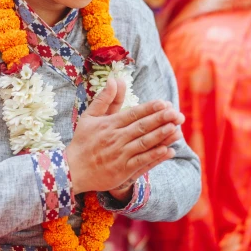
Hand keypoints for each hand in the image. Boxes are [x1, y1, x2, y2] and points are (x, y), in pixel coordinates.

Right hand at [65, 76, 184, 195]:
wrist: (72, 170)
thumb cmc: (83, 141)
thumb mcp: (89, 117)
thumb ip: (105, 99)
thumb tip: (115, 79)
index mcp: (109, 124)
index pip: (132, 114)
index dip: (149, 109)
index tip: (164, 103)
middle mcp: (115, 138)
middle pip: (141, 127)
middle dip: (161, 120)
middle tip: (177, 114)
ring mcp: (119, 155)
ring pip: (144, 143)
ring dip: (161, 136)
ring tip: (176, 128)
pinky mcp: (122, 171)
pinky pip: (141, 162)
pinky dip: (155, 156)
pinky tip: (168, 151)